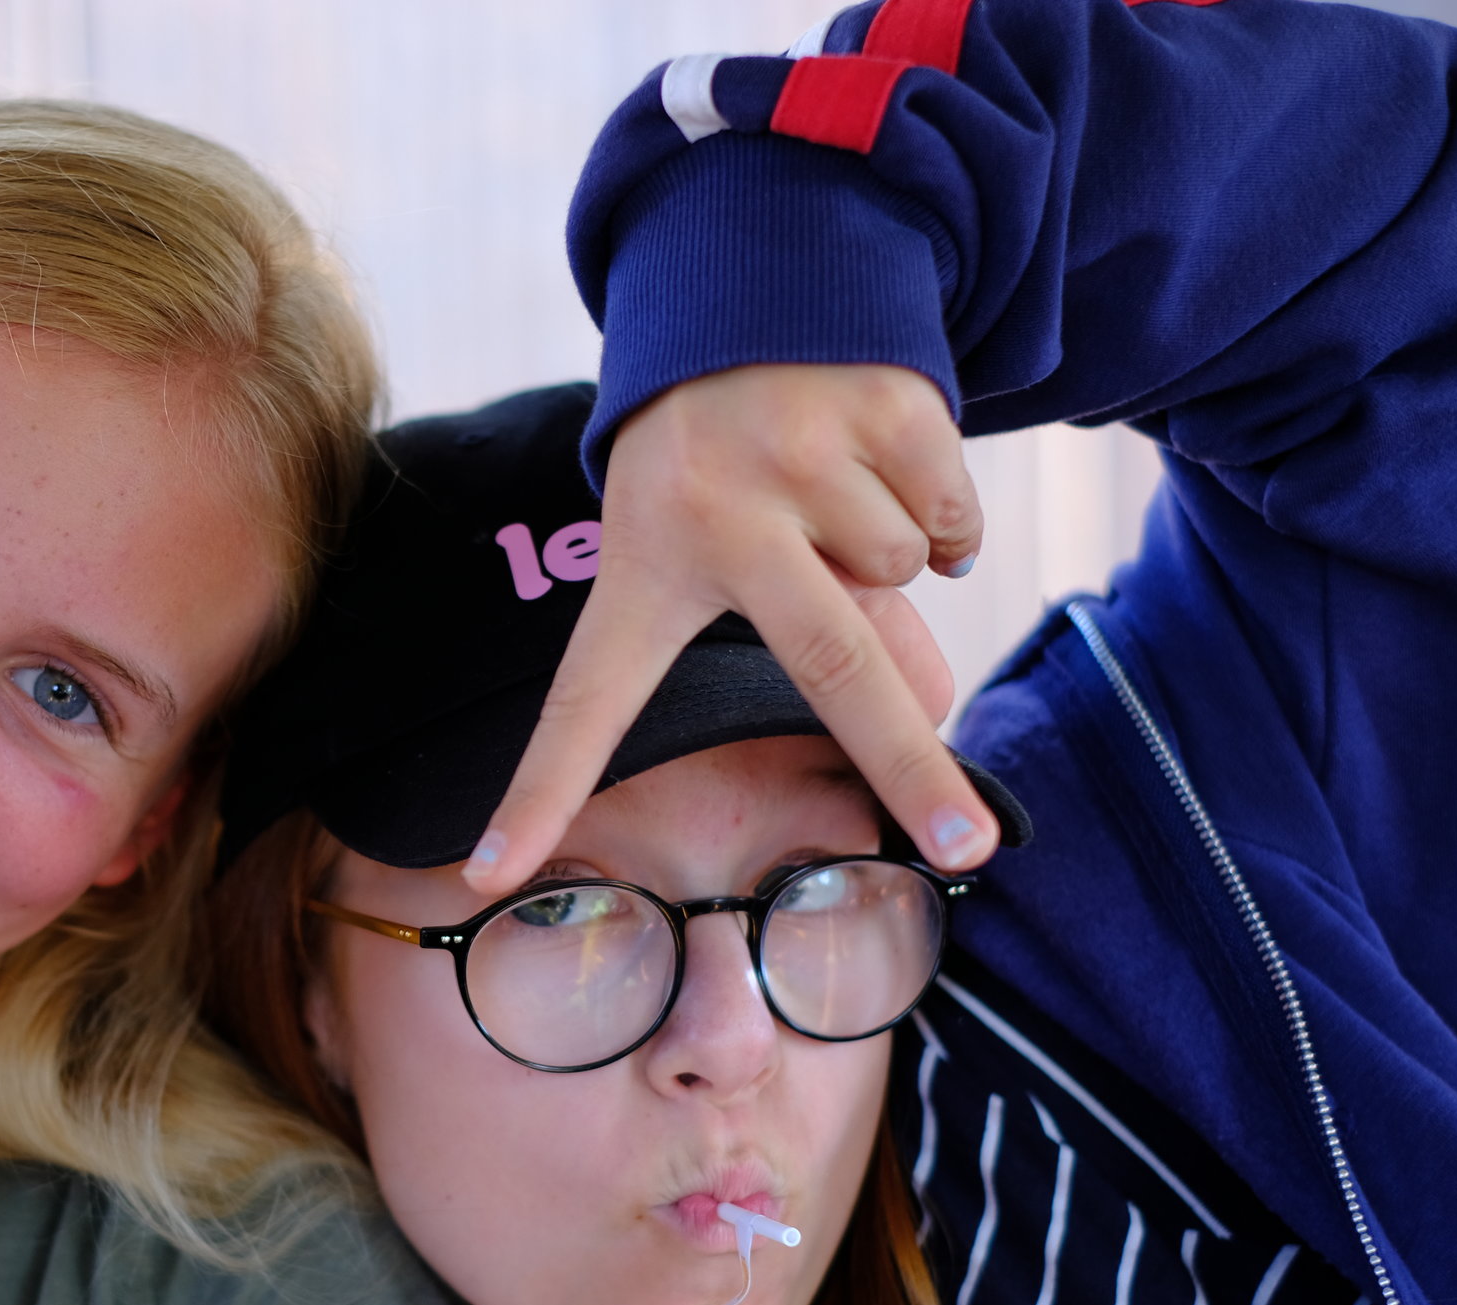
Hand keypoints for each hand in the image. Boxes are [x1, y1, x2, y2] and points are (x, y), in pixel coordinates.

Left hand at [464, 363, 991, 895]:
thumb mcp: (697, 535)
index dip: (539, 795)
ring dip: (898, 556)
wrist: (752, 276)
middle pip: (834, 671)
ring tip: (831, 493)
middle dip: (909, 771)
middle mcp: (719, 513)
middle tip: (966, 852)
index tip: (490, 877)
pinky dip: (944, 508)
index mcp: (642, 565)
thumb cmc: (714, 455)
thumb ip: (803, 631)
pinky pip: (955, 519)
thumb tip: (930, 710)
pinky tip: (882, 460)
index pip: (584, 699)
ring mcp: (806, 457)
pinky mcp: (883, 410)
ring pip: (910, 575)